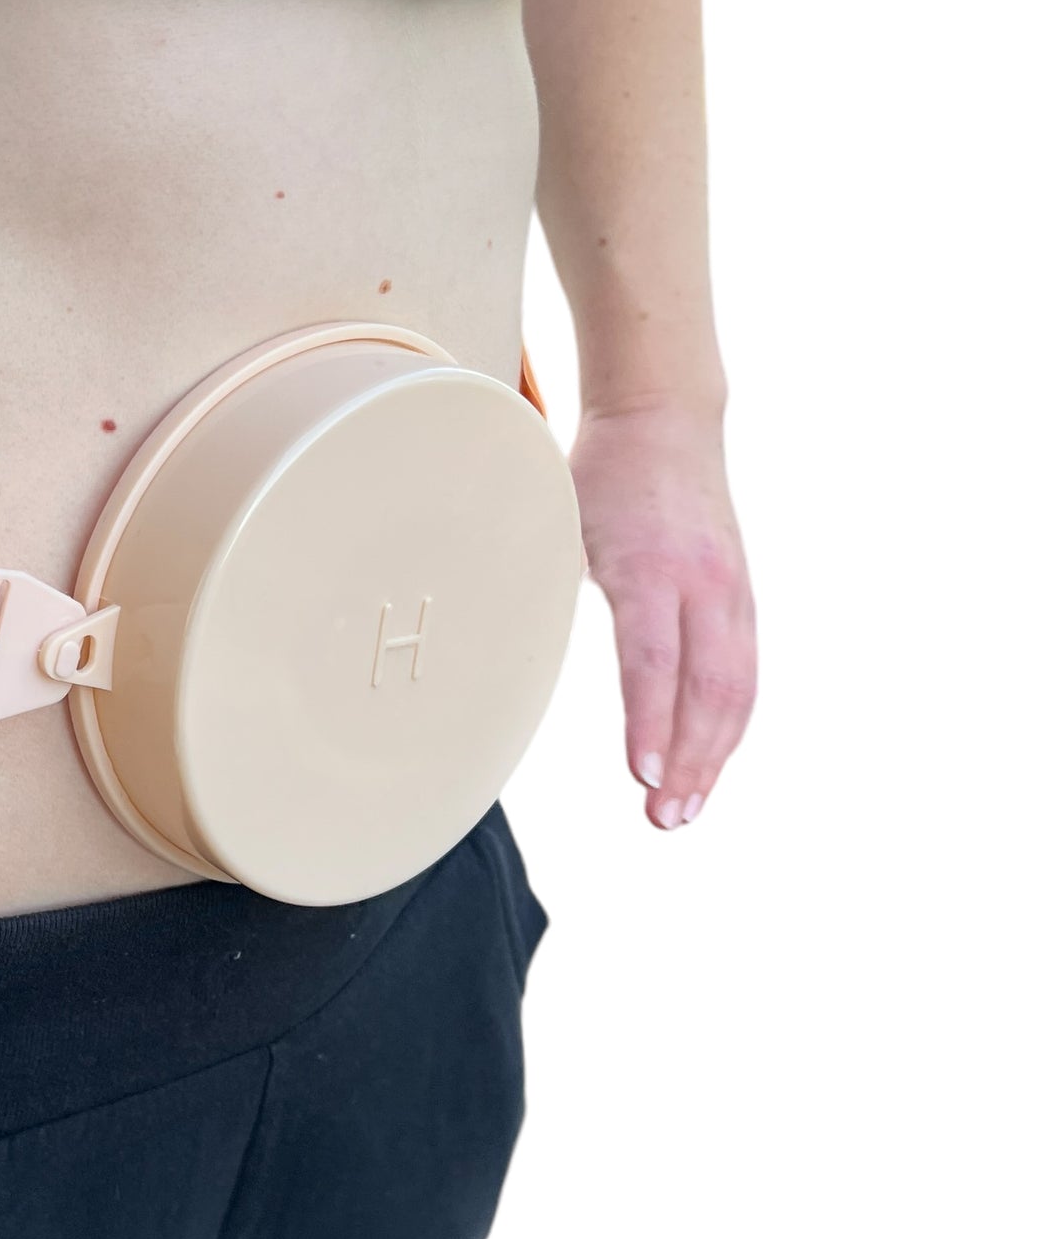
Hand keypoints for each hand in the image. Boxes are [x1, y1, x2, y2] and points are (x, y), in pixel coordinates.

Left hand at [567, 398, 757, 827]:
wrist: (667, 418)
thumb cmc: (602, 474)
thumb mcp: (561, 520)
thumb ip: (541, 580)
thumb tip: (494, 640)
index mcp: (650, 565)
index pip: (654, 659)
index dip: (652, 723)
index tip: (644, 777)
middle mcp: (702, 582)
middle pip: (709, 690)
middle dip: (689, 763)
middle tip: (661, 819)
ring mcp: (732, 592)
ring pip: (736, 691)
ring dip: (714, 758)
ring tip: (684, 812)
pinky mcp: (743, 599)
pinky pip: (744, 675)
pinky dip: (729, 727)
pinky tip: (707, 766)